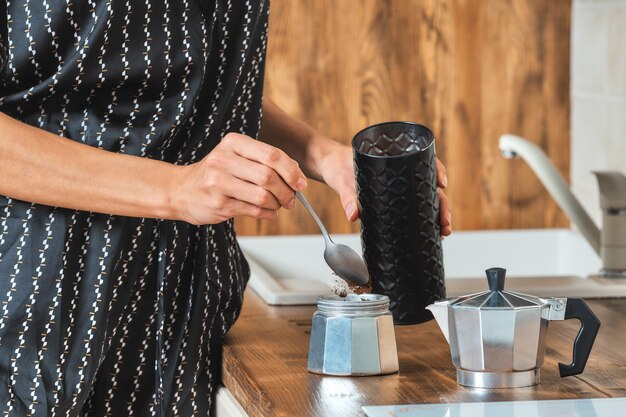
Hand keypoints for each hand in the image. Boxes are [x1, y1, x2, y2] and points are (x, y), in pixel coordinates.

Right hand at [174, 133, 306, 224]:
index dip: (292, 171)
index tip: (301, 183)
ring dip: (277, 204)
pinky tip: (269, 212)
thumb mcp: (237, 156)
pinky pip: (253, 210)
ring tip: (278, 205)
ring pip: (263, 195)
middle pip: (269, 176)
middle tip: (291, 198)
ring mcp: (219, 183)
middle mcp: (224, 160)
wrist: (180, 190)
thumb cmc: (216, 173)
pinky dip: (267, 213)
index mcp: (233, 143)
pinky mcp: (219, 204)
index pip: (272, 155)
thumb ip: (265, 161)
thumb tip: (297, 173)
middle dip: (287, 190)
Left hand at [317, 141, 451, 235]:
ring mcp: (396, 184)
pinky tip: (427, 228)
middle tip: (444, 223)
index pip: (424, 161)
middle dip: (441, 204)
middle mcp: (399, 171)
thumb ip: (347, 196)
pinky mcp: (388, 196)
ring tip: (441, 231)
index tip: (443, 185)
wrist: (327, 164)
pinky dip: (420, 215)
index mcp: (393, 159)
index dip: (438, 172)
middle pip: (428, 185)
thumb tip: (354, 215)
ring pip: (422, 196)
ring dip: (434, 212)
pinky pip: (409, 204)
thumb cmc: (336, 165)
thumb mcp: (341, 179)